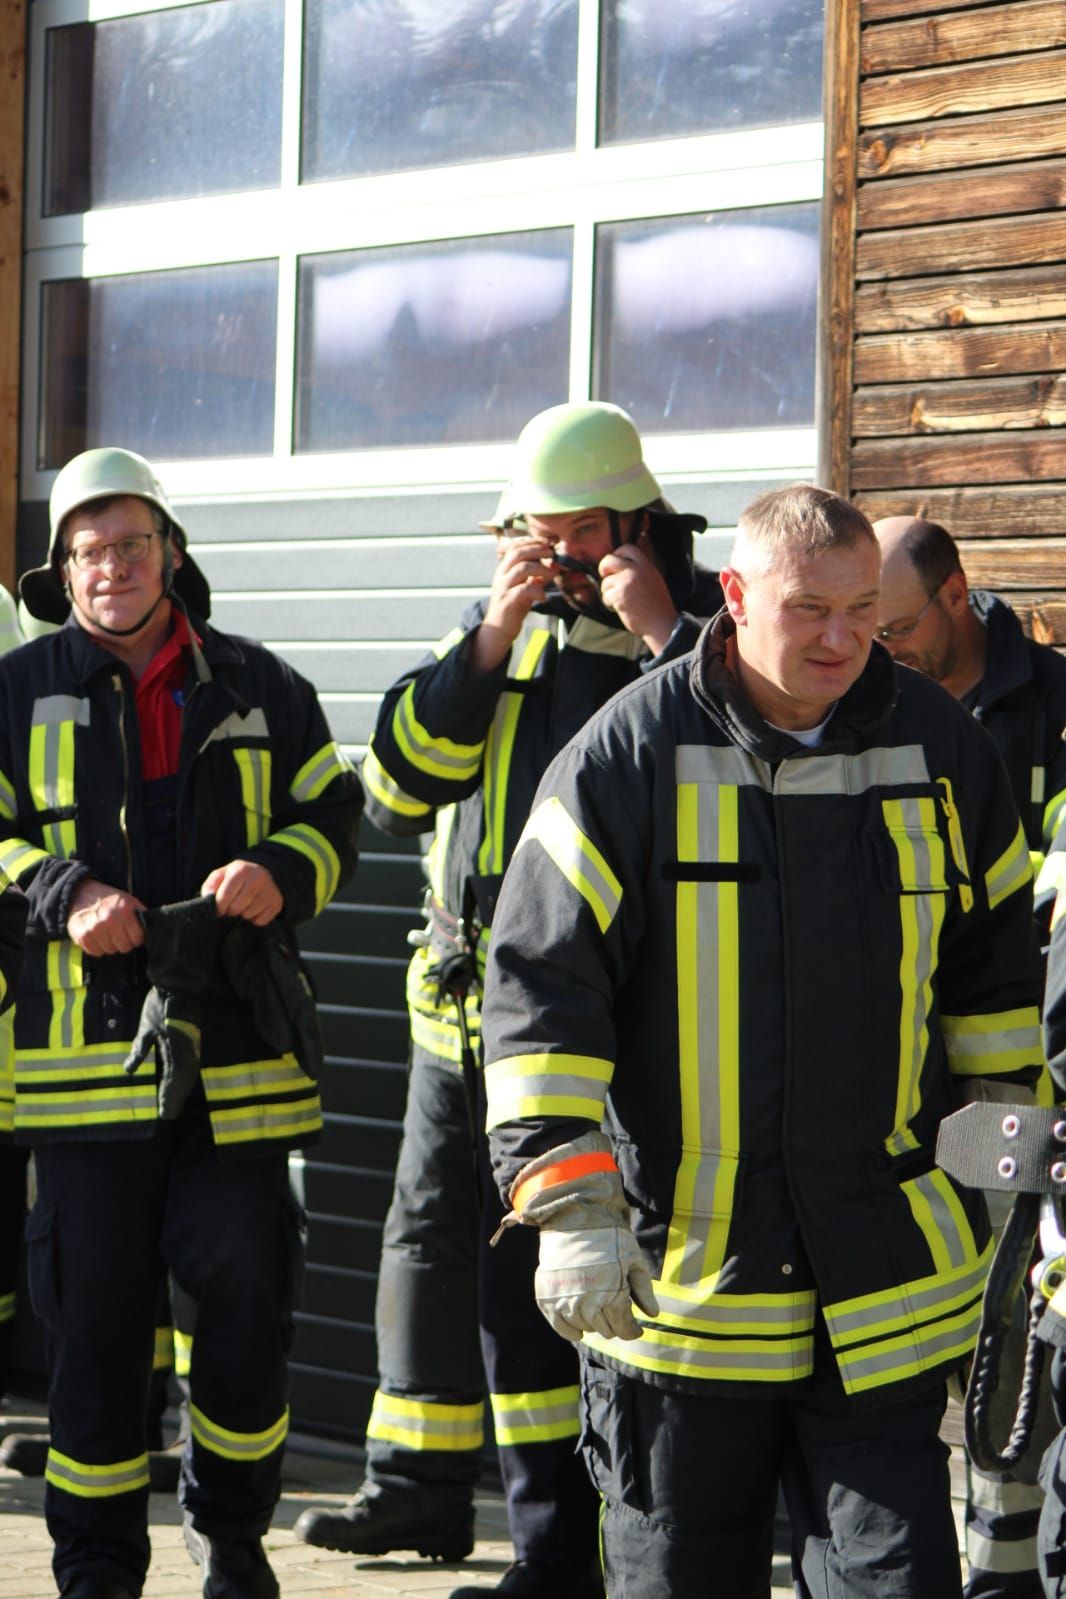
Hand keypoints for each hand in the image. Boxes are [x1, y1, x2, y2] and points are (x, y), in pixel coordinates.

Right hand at [67, 878, 145, 954]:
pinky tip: (96, 936)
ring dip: (109, 945)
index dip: (136, 938)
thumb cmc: (109, 899)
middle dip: (123, 942)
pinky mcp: (82, 936)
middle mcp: (109, 920)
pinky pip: (95, 952)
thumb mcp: (129, 901)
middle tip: (118, 934)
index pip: (137, 939)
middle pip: (124, 947)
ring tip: (106, 933)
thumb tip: (153, 928)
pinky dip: (97, 947)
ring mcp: (94, 929)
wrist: (81, 893)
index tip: (132, 934)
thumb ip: (141, 914)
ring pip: (110, 951)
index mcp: (124, 912)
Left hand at [201, 861, 282, 924]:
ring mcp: (269, 891)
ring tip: (245, 904)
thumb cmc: (236, 877)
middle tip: (233, 904)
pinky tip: (255, 908)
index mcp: (240, 870)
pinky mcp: (276, 903)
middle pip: (236, 908)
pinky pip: (260, 921)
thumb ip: (210, 886)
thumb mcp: (221, 875)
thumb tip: (209, 899)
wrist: (262, 873)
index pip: (224, 897)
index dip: (218, 907)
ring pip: (248, 915)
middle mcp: (257, 879)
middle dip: (231, 910)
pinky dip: (255, 918)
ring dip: (243, 913)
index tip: (219, 908)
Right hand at [470, 535, 555, 671]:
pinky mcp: (507, 602)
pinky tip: (543, 597)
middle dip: (537, 550)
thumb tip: (554, 565)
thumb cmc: (513, 606)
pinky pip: (523, 590)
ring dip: (541, 569)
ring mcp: (503, 588)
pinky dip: (537, 591)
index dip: (531, 542)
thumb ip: (537, 576)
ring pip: (521, 569)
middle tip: (552, 554)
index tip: (547, 544)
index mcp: (504, 569)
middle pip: (517, 553)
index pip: (514, 547)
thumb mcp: (525, 587)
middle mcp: (502, 575)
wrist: (498, 629)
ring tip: (552, 574)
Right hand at [534, 1225, 659, 1342]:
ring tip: (597, 1308)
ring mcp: (565, 1300)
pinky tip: (578, 1331)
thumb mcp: (633, 1259)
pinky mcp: (547, 1297)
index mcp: (612, 1293)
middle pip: (605, 1330)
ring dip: (593, 1323)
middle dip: (614, 1324)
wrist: (574, 1217)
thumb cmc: (609, 1237)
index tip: (635, 1329)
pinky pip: (560, 1327)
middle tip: (615, 1311)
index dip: (632, 1331)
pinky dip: (570, 1331)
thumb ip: (643, 1289)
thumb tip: (652, 1315)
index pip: (624, 1328)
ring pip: (585, 1328)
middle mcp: (588, 1302)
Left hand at [598, 539, 677, 655]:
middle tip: (605, 576)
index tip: (615, 563)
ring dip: (609, 592)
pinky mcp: (619, 595)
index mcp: (646, 565)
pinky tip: (622, 608)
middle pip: (609, 560)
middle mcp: (636, 571)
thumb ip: (640, 568)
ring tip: (622, 600)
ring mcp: (626, 582)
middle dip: (604, 568)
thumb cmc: (657, 604)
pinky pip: (605, 596)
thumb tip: (627, 556)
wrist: (660, 623)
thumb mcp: (653, 578)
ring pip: (605, 582)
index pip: (627, 548)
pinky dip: (610, 603)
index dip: (617, 554)